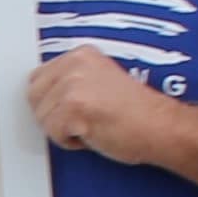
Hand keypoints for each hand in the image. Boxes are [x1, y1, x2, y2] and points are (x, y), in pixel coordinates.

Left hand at [27, 48, 177, 164]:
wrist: (163, 128)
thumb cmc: (136, 113)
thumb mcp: (100, 82)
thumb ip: (71, 81)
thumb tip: (42, 95)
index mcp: (81, 54)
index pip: (38, 78)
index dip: (52, 101)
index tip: (74, 109)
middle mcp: (75, 64)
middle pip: (34, 97)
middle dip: (53, 115)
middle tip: (85, 119)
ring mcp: (74, 84)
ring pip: (42, 118)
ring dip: (63, 129)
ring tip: (93, 125)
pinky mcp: (74, 106)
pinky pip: (53, 133)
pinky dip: (70, 142)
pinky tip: (94, 133)